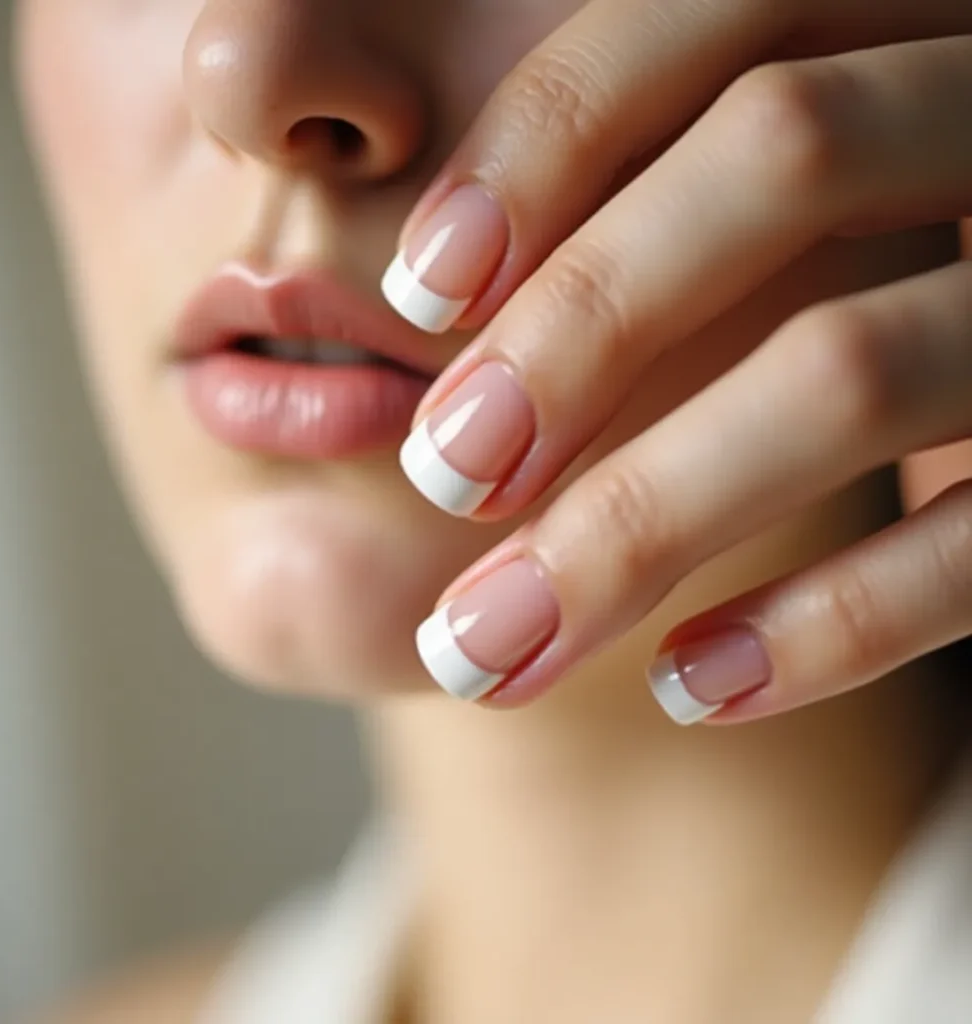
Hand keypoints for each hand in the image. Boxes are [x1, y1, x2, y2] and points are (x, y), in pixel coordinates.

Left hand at [380, 0, 971, 722]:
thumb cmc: (859, 289)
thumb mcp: (776, 217)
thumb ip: (657, 206)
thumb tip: (429, 290)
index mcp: (904, 29)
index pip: (712, 20)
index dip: (548, 140)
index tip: (417, 292)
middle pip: (783, 158)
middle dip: (581, 327)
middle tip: (441, 474)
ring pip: (855, 370)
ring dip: (638, 524)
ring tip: (490, 638)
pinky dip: (824, 626)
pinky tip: (684, 686)